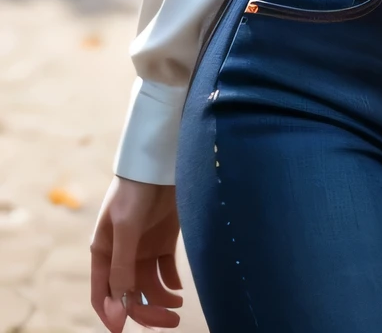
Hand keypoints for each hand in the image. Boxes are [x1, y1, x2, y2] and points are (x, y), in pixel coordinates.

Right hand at [90, 175, 183, 329]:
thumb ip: (122, 265)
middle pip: (130, 295)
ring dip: (162, 301)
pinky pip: (165, 271)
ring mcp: (143, 250)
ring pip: (150, 288)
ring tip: (178, 307)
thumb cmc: (134, 191)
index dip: (111, 314)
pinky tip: (179, 289)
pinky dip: (171, 284)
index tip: (123, 330)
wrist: (159, 163)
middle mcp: (122, 256)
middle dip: (147, 312)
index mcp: (104, 253)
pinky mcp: (163, 242)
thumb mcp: (125, 227)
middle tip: (169, 322)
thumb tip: (120, 304)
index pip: (103, 294)